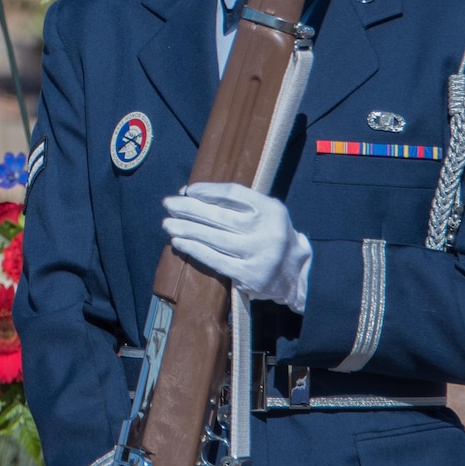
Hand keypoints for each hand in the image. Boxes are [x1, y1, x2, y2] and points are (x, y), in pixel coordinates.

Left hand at [161, 181, 311, 311]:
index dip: (208, 191)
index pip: (233, 194)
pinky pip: (215, 260)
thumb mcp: (264, 211)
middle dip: (189, 209)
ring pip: (213, 239)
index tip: (188, 190)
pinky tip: (179, 243)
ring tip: (167, 223)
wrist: (297, 274)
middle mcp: (266, 232)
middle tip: (168, 204)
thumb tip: (191, 193)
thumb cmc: (271, 234)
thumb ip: (235, 202)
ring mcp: (257, 255)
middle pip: (219, 217)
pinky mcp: (248, 276)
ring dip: (186, 230)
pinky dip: (194, 250)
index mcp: (271, 210)